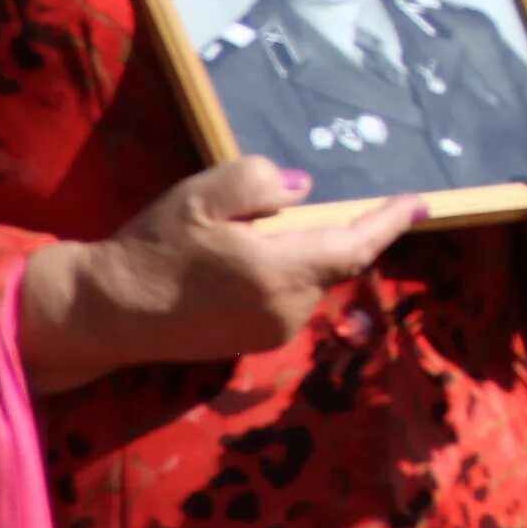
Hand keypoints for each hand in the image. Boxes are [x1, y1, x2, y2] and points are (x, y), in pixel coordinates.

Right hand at [18, 158, 425, 393]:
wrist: (104, 312)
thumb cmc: (152, 248)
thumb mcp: (201, 195)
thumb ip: (261, 182)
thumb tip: (305, 191)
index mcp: (280, 273)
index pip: (355, 245)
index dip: (391, 222)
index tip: (422, 204)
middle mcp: (287, 312)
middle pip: (334, 261)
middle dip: (330, 229)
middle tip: (288, 208)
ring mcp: (272, 334)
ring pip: (310, 279)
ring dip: (300, 253)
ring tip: (245, 235)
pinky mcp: (253, 344)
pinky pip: (288, 298)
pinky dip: (283, 273)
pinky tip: (241, 261)